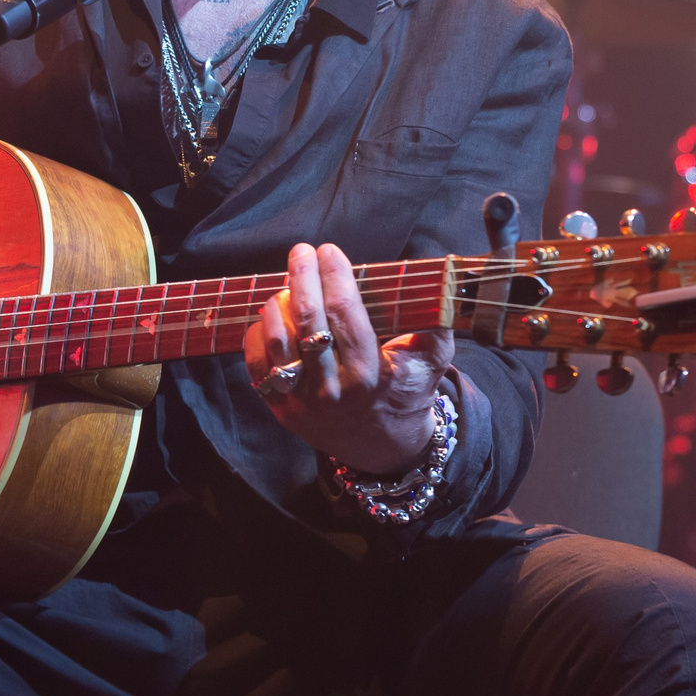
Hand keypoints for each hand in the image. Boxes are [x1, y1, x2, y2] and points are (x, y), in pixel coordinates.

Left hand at [245, 243, 451, 474]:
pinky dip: (258, 335)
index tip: (330, 250)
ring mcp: (303, 402)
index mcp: (370, 374)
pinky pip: (257, 366)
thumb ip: (437, 321)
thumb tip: (438, 279)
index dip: (335, 276)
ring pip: (278, 343)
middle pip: (309, 322)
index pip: (346, 313)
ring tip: (286, 285)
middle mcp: (333, 389)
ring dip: (277, 304)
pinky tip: (272, 315)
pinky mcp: (281, 410)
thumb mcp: (433, 360)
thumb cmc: (407, 390)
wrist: (382, 445)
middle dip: (302, 278)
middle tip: (301, 251)